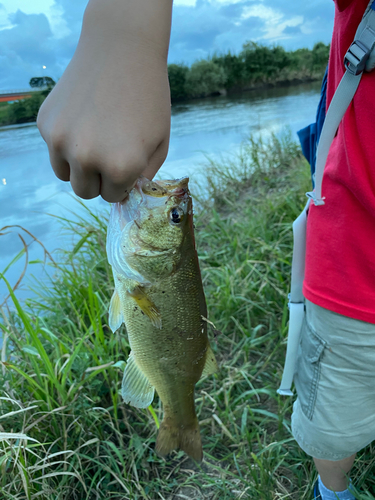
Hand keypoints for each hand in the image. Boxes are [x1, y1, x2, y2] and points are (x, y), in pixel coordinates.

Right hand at [37, 0, 171, 202]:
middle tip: (109, 156)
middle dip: (98, 180)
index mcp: (120, 167)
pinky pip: (54, 148)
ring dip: (79, 166)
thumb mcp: (159, 143)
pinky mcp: (45, 123)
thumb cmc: (149, 97)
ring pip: (65, 175)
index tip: (125, 165)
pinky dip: (67, 141)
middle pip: (86, 192)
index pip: (112, 197)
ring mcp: (61, 140)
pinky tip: (84, 116)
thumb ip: (143, 177)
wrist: (122, 49)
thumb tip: (125, 197)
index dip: (120, 182)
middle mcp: (86, 158)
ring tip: (95, 139)